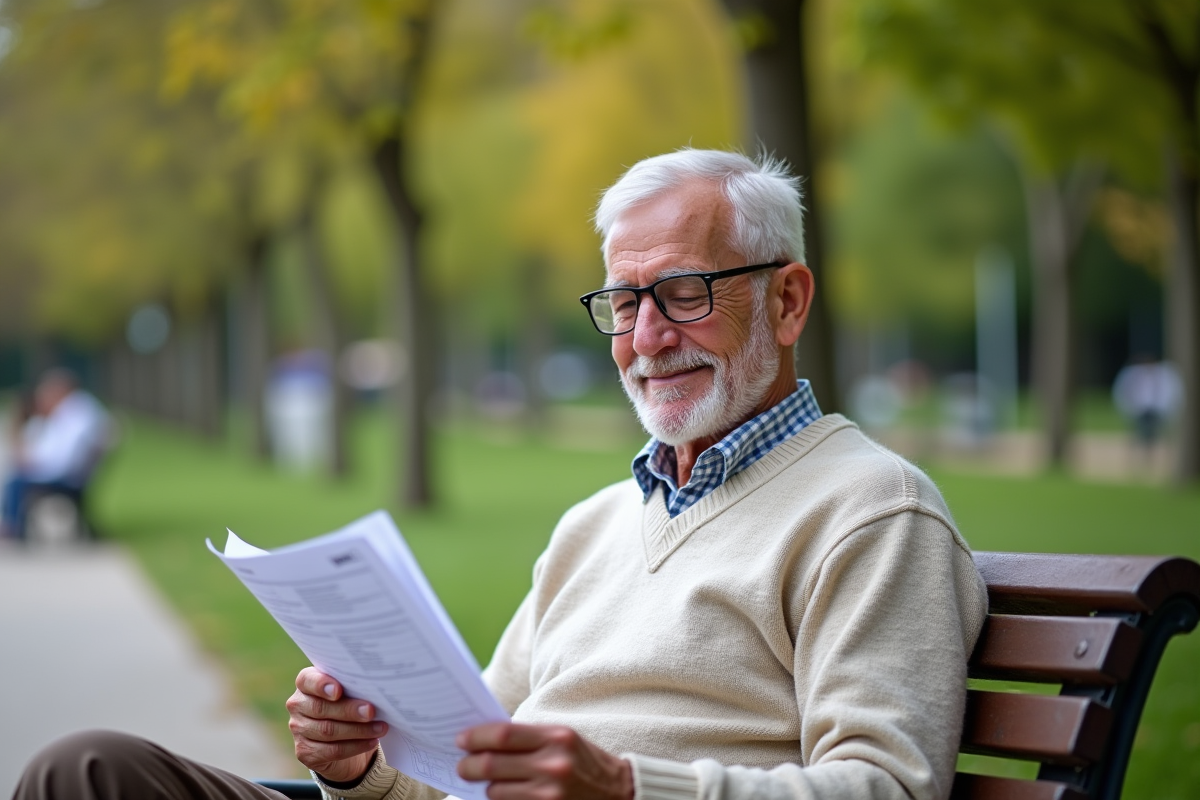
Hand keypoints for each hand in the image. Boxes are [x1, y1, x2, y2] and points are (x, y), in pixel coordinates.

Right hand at [286, 667, 387, 782]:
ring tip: (380, 728)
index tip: (338, 690)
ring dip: (358, 730)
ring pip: (328, 731)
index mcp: (306, 683)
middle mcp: (298, 705)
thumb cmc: (349, 704)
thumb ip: (353, 687)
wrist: (344, 739)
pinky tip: (372, 741)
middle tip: (371, 711)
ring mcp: (298, 729)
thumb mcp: (350, 691)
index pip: (307, 680)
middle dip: (349, 710)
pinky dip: (355, 746)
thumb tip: (375, 688)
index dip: (321, 685)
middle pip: (321, 708)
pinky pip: (332, 750)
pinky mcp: (305, 752)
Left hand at [456, 723, 633, 799]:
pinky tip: (503, 794)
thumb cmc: (583, 760)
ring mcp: (550, 794)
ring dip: (486, 787)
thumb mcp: (562, 738)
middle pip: (492, 765)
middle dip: (468, 766)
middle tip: (462, 765)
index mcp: (556, 738)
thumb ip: (528, 736)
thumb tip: (484, 738)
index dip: (476, 737)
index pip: (503, 734)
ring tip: (489, 782)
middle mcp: (553, 765)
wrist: (619, 792)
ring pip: (496, 791)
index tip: (461, 739)